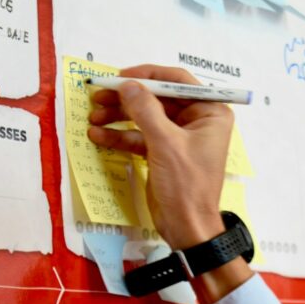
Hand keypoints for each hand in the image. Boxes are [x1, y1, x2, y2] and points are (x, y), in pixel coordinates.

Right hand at [88, 65, 232, 249]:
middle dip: (127, 99)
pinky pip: (141, 137)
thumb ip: (145, 110)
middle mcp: (198, 121)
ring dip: (119, 117)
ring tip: (93, 117)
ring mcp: (180, 138)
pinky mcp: (165, 153)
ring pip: (145, 117)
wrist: (187, 227)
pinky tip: (98, 135)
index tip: (121, 76)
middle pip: (157, 99)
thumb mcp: (166, 144)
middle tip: (98, 96)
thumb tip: (127, 85)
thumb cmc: (187, 186)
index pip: (177, 81)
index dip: (148, 76)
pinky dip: (121, 136)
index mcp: (210, 112)